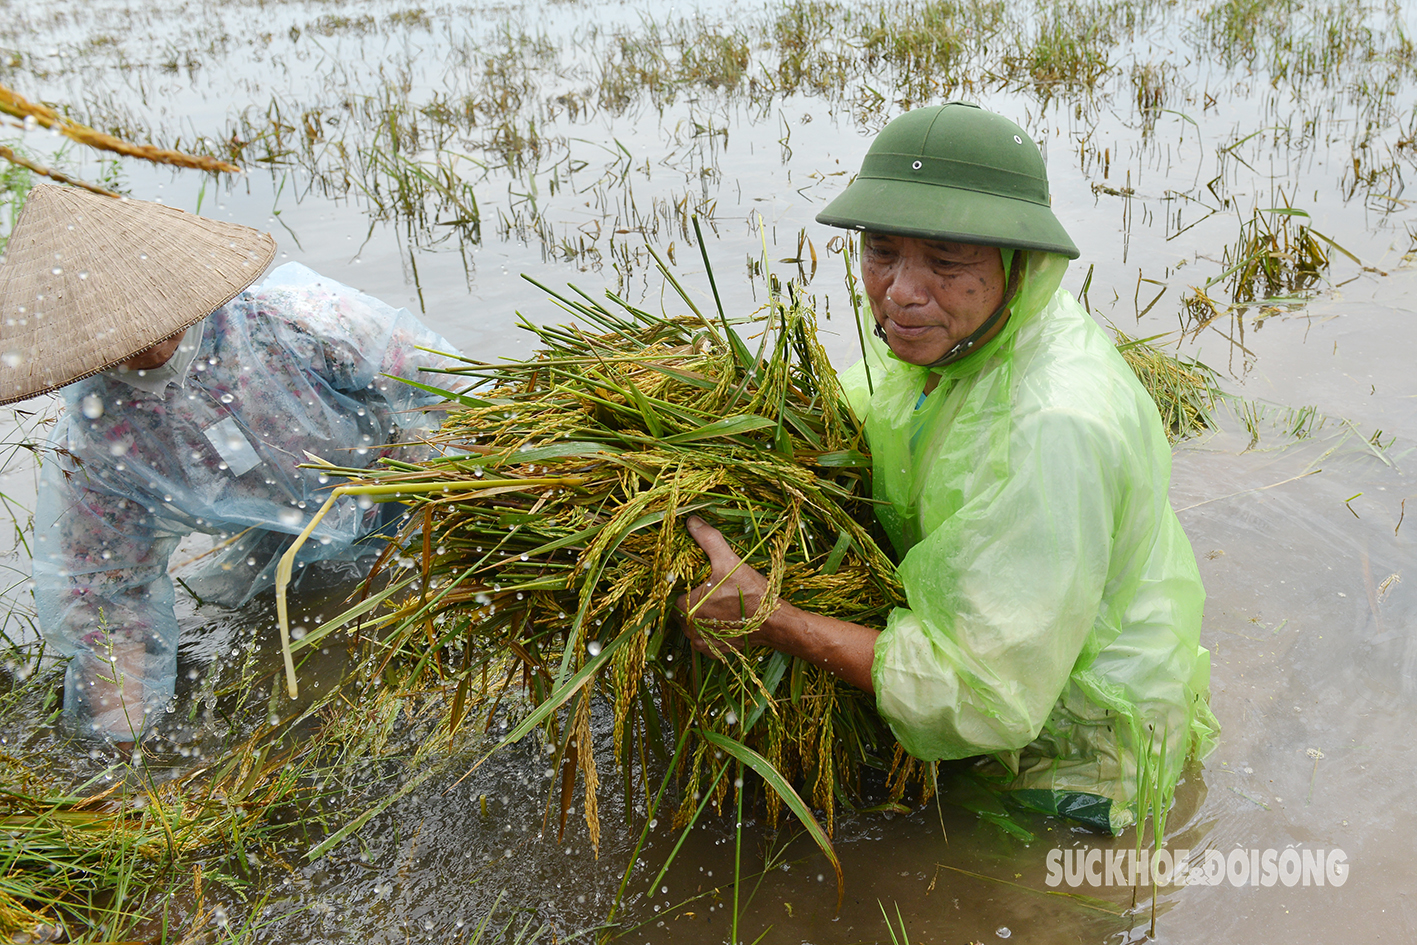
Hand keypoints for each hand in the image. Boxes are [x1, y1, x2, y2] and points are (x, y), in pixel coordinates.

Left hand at [675, 515, 777, 659]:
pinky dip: (713, 628)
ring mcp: (703, 643)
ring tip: (719, 600)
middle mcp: (690, 630)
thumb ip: (708, 539)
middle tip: (711, 587)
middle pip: (684, 609)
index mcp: (685, 608)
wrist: (775, 622)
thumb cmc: (750, 594)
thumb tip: (691, 521)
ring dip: (703, 614)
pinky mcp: (716, 651)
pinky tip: (725, 617)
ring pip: (694, 624)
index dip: (686, 583)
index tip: (700, 577)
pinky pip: (706, 637)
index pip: (675, 592)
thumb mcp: (729, 561)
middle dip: (694, 598)